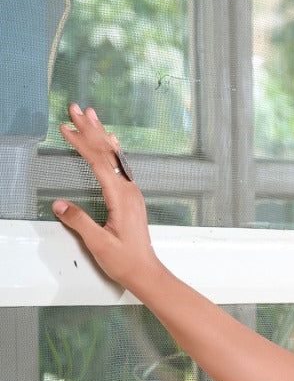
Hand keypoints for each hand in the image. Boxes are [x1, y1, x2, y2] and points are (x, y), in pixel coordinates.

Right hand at [54, 104, 160, 293]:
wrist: (146, 272)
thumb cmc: (126, 260)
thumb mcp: (98, 243)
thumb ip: (79, 222)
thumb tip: (61, 206)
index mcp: (121, 197)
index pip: (98, 162)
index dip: (81, 142)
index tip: (66, 127)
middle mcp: (129, 190)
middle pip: (107, 152)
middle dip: (90, 129)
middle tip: (76, 109)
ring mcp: (132, 193)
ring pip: (114, 156)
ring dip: (100, 135)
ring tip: (91, 116)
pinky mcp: (130, 198)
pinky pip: (120, 166)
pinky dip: (111, 150)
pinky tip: (111, 142)